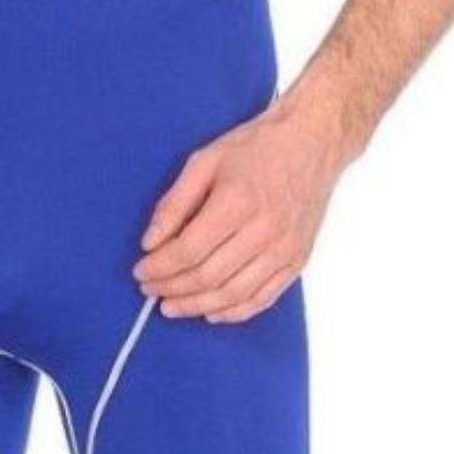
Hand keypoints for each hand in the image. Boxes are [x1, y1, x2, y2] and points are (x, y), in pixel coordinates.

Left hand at [133, 95, 345, 322]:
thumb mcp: (205, 161)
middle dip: (172, 289)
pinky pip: (263, 298)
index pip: (188, 250)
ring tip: (173, 306)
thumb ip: (174, 203)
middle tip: (151, 290)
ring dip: (197, 306)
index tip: (141, 271)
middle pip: (208, 277)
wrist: (312, 142)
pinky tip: (211, 311)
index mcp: (237, 201)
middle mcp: (264, 230)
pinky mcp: (298, 259)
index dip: (159, 268)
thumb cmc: (257, 147)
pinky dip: (234, 311)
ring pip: (233, 294)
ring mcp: (284, 249)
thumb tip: (151, 242)